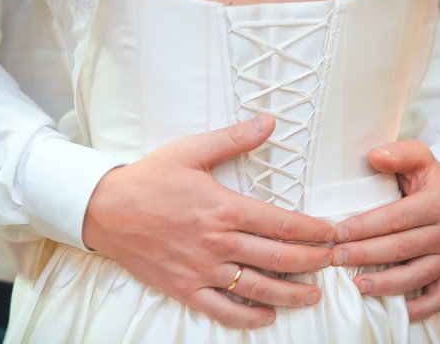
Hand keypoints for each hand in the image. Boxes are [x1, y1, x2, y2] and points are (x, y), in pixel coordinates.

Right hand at [83, 114, 333, 328]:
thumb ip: (233, 138)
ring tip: (314, 294)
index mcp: (224, 209)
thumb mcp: (190, 151)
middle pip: (279, 258)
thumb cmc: (149, 179)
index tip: (332, 232)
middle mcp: (218, 243)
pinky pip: (222, 310)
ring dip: (292, 293)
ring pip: (257, 288)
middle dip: (313, 262)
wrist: (106, 210)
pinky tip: (268, 316)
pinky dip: (248, 317)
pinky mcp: (184, 288)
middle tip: (333, 262)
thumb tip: (269, 122)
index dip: (314, 231)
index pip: (282, 224)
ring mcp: (202, 270)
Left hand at [329, 140, 439, 320]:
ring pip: (416, 275)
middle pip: (400, 248)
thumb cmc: (423, 178)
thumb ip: (398, 154)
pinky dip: (417, 307)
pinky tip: (393, 309)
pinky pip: (437, 297)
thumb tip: (374, 156)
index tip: (336, 233)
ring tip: (356, 285)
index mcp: (438, 202)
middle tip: (334, 259)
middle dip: (364, 255)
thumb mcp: (417, 157)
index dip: (363, 226)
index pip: (394, 218)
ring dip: (385, 284)